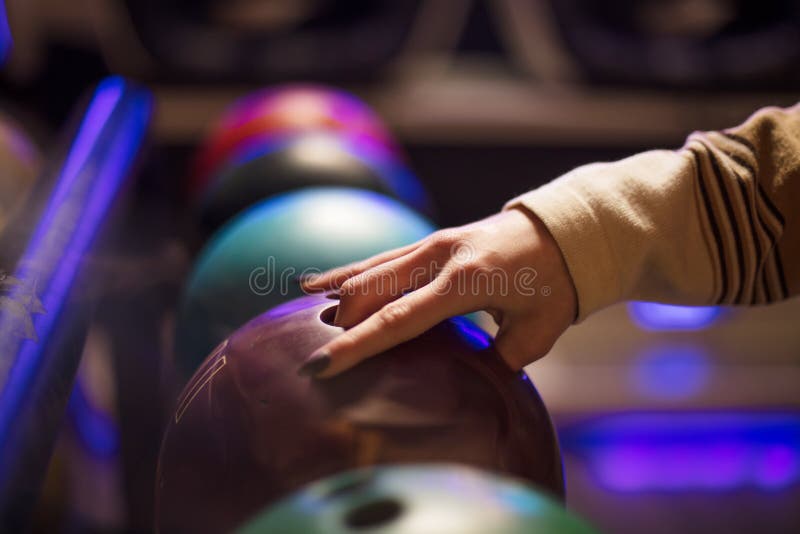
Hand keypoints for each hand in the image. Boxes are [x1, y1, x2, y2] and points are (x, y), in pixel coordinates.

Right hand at [298, 207, 577, 377]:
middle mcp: (441, 257)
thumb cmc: (555, 284)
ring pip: (370, 270)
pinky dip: (347, 272)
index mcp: (466, 282)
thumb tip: (473, 382)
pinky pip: (380, 258)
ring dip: (337, 297)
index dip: (358, 345)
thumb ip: (501, 359)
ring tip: (303, 319)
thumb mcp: (538, 331)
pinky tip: (315, 283)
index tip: (323, 366)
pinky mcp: (430, 241)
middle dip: (341, 325)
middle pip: (372, 291)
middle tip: (315, 357)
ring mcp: (433, 244)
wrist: (563, 232)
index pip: (399, 319)